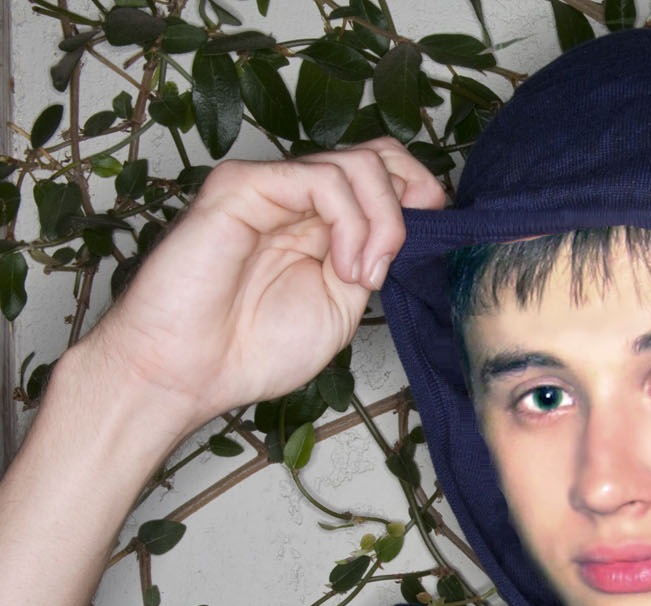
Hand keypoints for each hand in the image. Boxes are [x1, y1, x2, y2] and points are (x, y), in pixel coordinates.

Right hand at [80, 137, 444, 429]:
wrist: (185, 372)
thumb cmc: (252, 349)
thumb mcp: (343, 306)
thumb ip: (374, 260)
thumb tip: (418, 226)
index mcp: (324, 222)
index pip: (387, 174)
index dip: (422, 197)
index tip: (433, 243)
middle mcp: (299, 198)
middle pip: (381, 156)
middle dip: (411, 202)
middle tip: (395, 260)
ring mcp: (271, 186)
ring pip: (359, 164)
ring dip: (382, 223)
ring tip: (361, 276)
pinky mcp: (242, 184)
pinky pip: (320, 178)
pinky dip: (351, 221)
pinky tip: (344, 266)